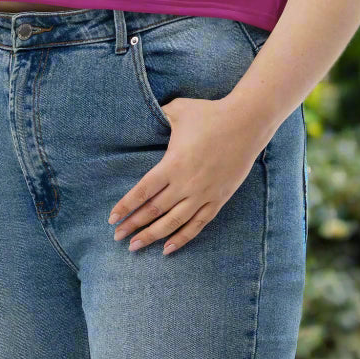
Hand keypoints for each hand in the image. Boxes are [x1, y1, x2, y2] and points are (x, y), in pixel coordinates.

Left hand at [108, 97, 264, 255]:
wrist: (247, 123)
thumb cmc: (210, 114)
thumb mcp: (178, 110)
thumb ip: (158, 115)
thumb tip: (143, 112)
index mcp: (173, 164)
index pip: (143, 191)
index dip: (126, 206)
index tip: (112, 219)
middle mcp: (186, 184)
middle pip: (154, 211)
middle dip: (133, 225)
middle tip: (117, 237)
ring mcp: (203, 194)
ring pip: (173, 222)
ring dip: (152, 236)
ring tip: (135, 246)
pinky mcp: (218, 199)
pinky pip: (197, 224)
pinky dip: (182, 238)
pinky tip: (168, 248)